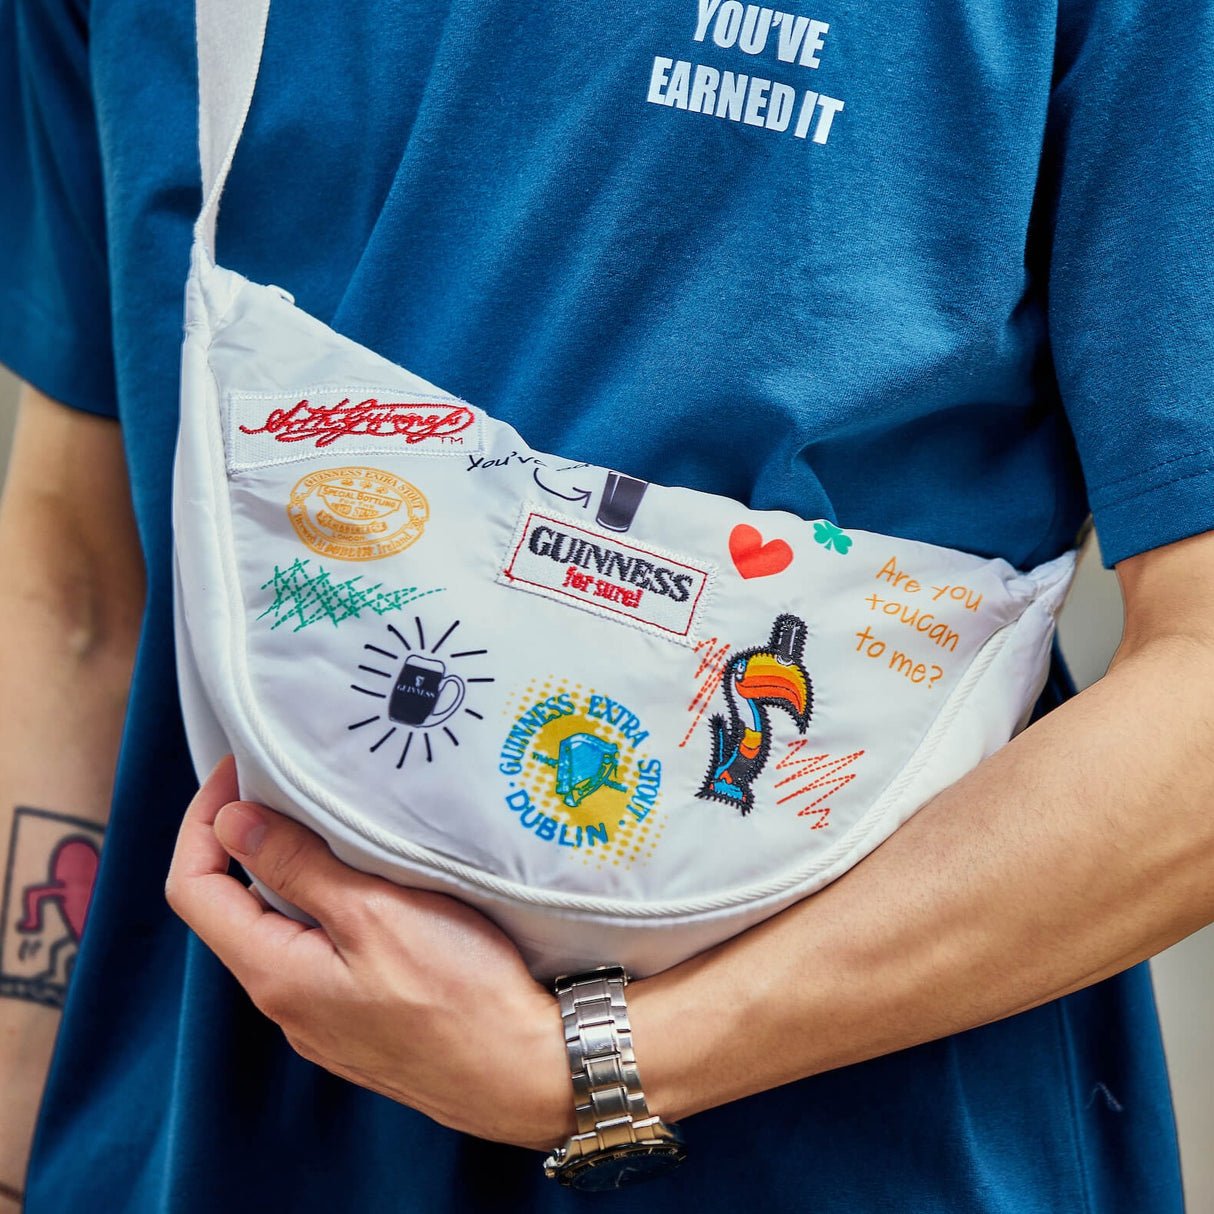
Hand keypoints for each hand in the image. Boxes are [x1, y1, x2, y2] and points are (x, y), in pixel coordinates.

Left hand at [165, 757, 573, 1150]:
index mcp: (274, 973)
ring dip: (294, 871)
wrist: (524, 1072)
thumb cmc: (459, 995)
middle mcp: (285, 1001)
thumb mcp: (375, 914)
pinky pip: (319, 950)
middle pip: (233, 908)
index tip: (242, 772)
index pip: (194, 889)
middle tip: (291, 785)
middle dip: (249, 840)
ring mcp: (322, 1016)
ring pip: (281, 928)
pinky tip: (372, 885)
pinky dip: (328, 904)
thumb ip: (299, 867)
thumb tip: (232, 823)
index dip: (203, 822)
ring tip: (337, 825)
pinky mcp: (359, 1019)